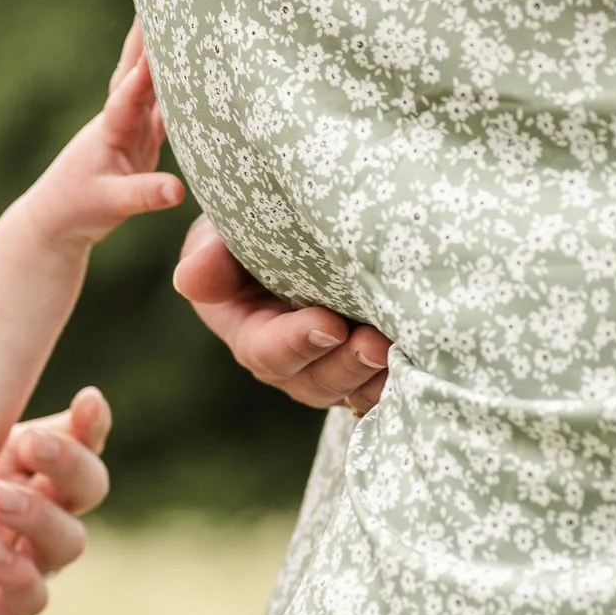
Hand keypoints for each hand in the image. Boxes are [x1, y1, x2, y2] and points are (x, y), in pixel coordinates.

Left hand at [0, 385, 114, 614]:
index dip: (90, 422)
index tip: (86, 399)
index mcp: (1, 458)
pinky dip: (20, 573)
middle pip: (84, 486)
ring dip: (44, 516)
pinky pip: (31, 597)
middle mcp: (16, 509)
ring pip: (68, 541)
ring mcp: (6, 561)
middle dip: (71, 462)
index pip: (73, 438)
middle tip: (28, 444)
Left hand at [21, 28, 186, 248]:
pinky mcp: (140, 140)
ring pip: (151, 83)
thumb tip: (177, 191)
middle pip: (137, 70)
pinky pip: (163, 106)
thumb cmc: (78, 208)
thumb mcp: (111, 204)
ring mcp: (131, 127)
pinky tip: (197, 70)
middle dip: (149, 35)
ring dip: (163, 52)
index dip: (146, 71)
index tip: (161, 43)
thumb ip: (143, 195)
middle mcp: (121, 119)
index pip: (130, 94)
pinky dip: (178, 88)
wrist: (58, 218)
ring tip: (179, 16)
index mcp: (112, 129)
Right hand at [174, 218, 392, 411]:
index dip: (296, 343)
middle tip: (377, 344)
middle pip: (314, 381)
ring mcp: (331, 367)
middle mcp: (289, 361)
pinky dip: (403, 380)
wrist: (300, 225)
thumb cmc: (255, 224)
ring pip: (352, 390)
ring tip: (405, 351)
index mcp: (249, 331)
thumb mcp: (222, 232)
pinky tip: (426, 358)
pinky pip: (384, 387)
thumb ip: (212, 255)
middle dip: (346, 366)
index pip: (266, 351)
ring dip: (378, 377)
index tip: (329, 324)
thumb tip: (189, 280)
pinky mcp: (368, 365)